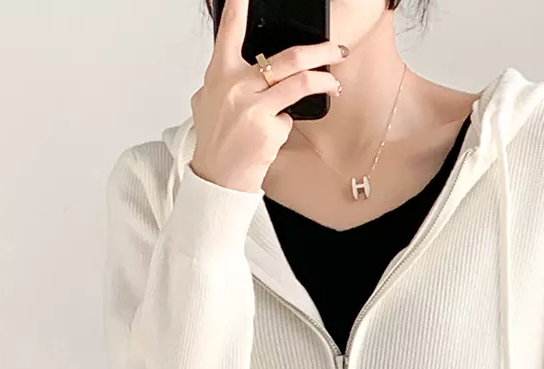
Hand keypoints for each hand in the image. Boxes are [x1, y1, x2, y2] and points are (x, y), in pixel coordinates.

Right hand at [189, 0, 345, 192]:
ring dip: (324, 81)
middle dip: (319, 50)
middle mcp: (236, 85)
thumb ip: (226, 80)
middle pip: (288, 57)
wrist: (216, 177)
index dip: (239, 8)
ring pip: (300, 83)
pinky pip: (289, 117)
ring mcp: (254, 107)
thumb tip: (246, 65)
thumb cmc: (215, 140)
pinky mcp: (269, 128)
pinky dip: (286, 122)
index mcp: (219, 73)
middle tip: (335, 49)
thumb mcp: (209, 101)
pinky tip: (276, 133)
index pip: (230, 31)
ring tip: (334, 84)